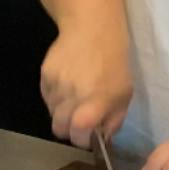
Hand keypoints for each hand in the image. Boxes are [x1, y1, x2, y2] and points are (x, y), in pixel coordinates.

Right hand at [40, 26, 131, 148]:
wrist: (93, 29)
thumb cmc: (114, 63)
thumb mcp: (124, 94)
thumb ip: (114, 121)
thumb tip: (102, 139)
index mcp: (94, 104)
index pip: (77, 135)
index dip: (81, 140)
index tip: (87, 136)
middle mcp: (72, 97)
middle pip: (59, 129)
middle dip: (69, 130)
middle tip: (78, 121)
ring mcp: (56, 85)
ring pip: (51, 113)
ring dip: (61, 112)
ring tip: (74, 98)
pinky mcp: (44, 75)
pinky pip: (46, 97)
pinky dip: (54, 98)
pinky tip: (66, 85)